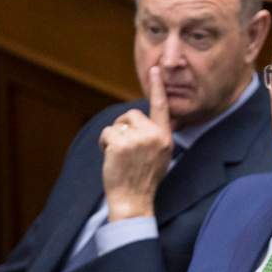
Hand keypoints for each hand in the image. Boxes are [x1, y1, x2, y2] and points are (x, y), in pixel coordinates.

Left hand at [99, 65, 172, 220]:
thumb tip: (139, 120)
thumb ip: (153, 136)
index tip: (155, 70)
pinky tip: (112, 158)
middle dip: (124, 127)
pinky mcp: (120, 143)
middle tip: (126, 149)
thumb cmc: (144, 180)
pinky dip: (105, 143)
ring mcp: (138, 139)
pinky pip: (107, 133)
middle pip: (132, 115)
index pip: (161, 108)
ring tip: (120, 156)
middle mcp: (154, 136)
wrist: (134, 201)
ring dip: (114, 137)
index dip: (158, 88)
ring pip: (118, 124)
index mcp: (166, 138)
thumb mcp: (159, 156)